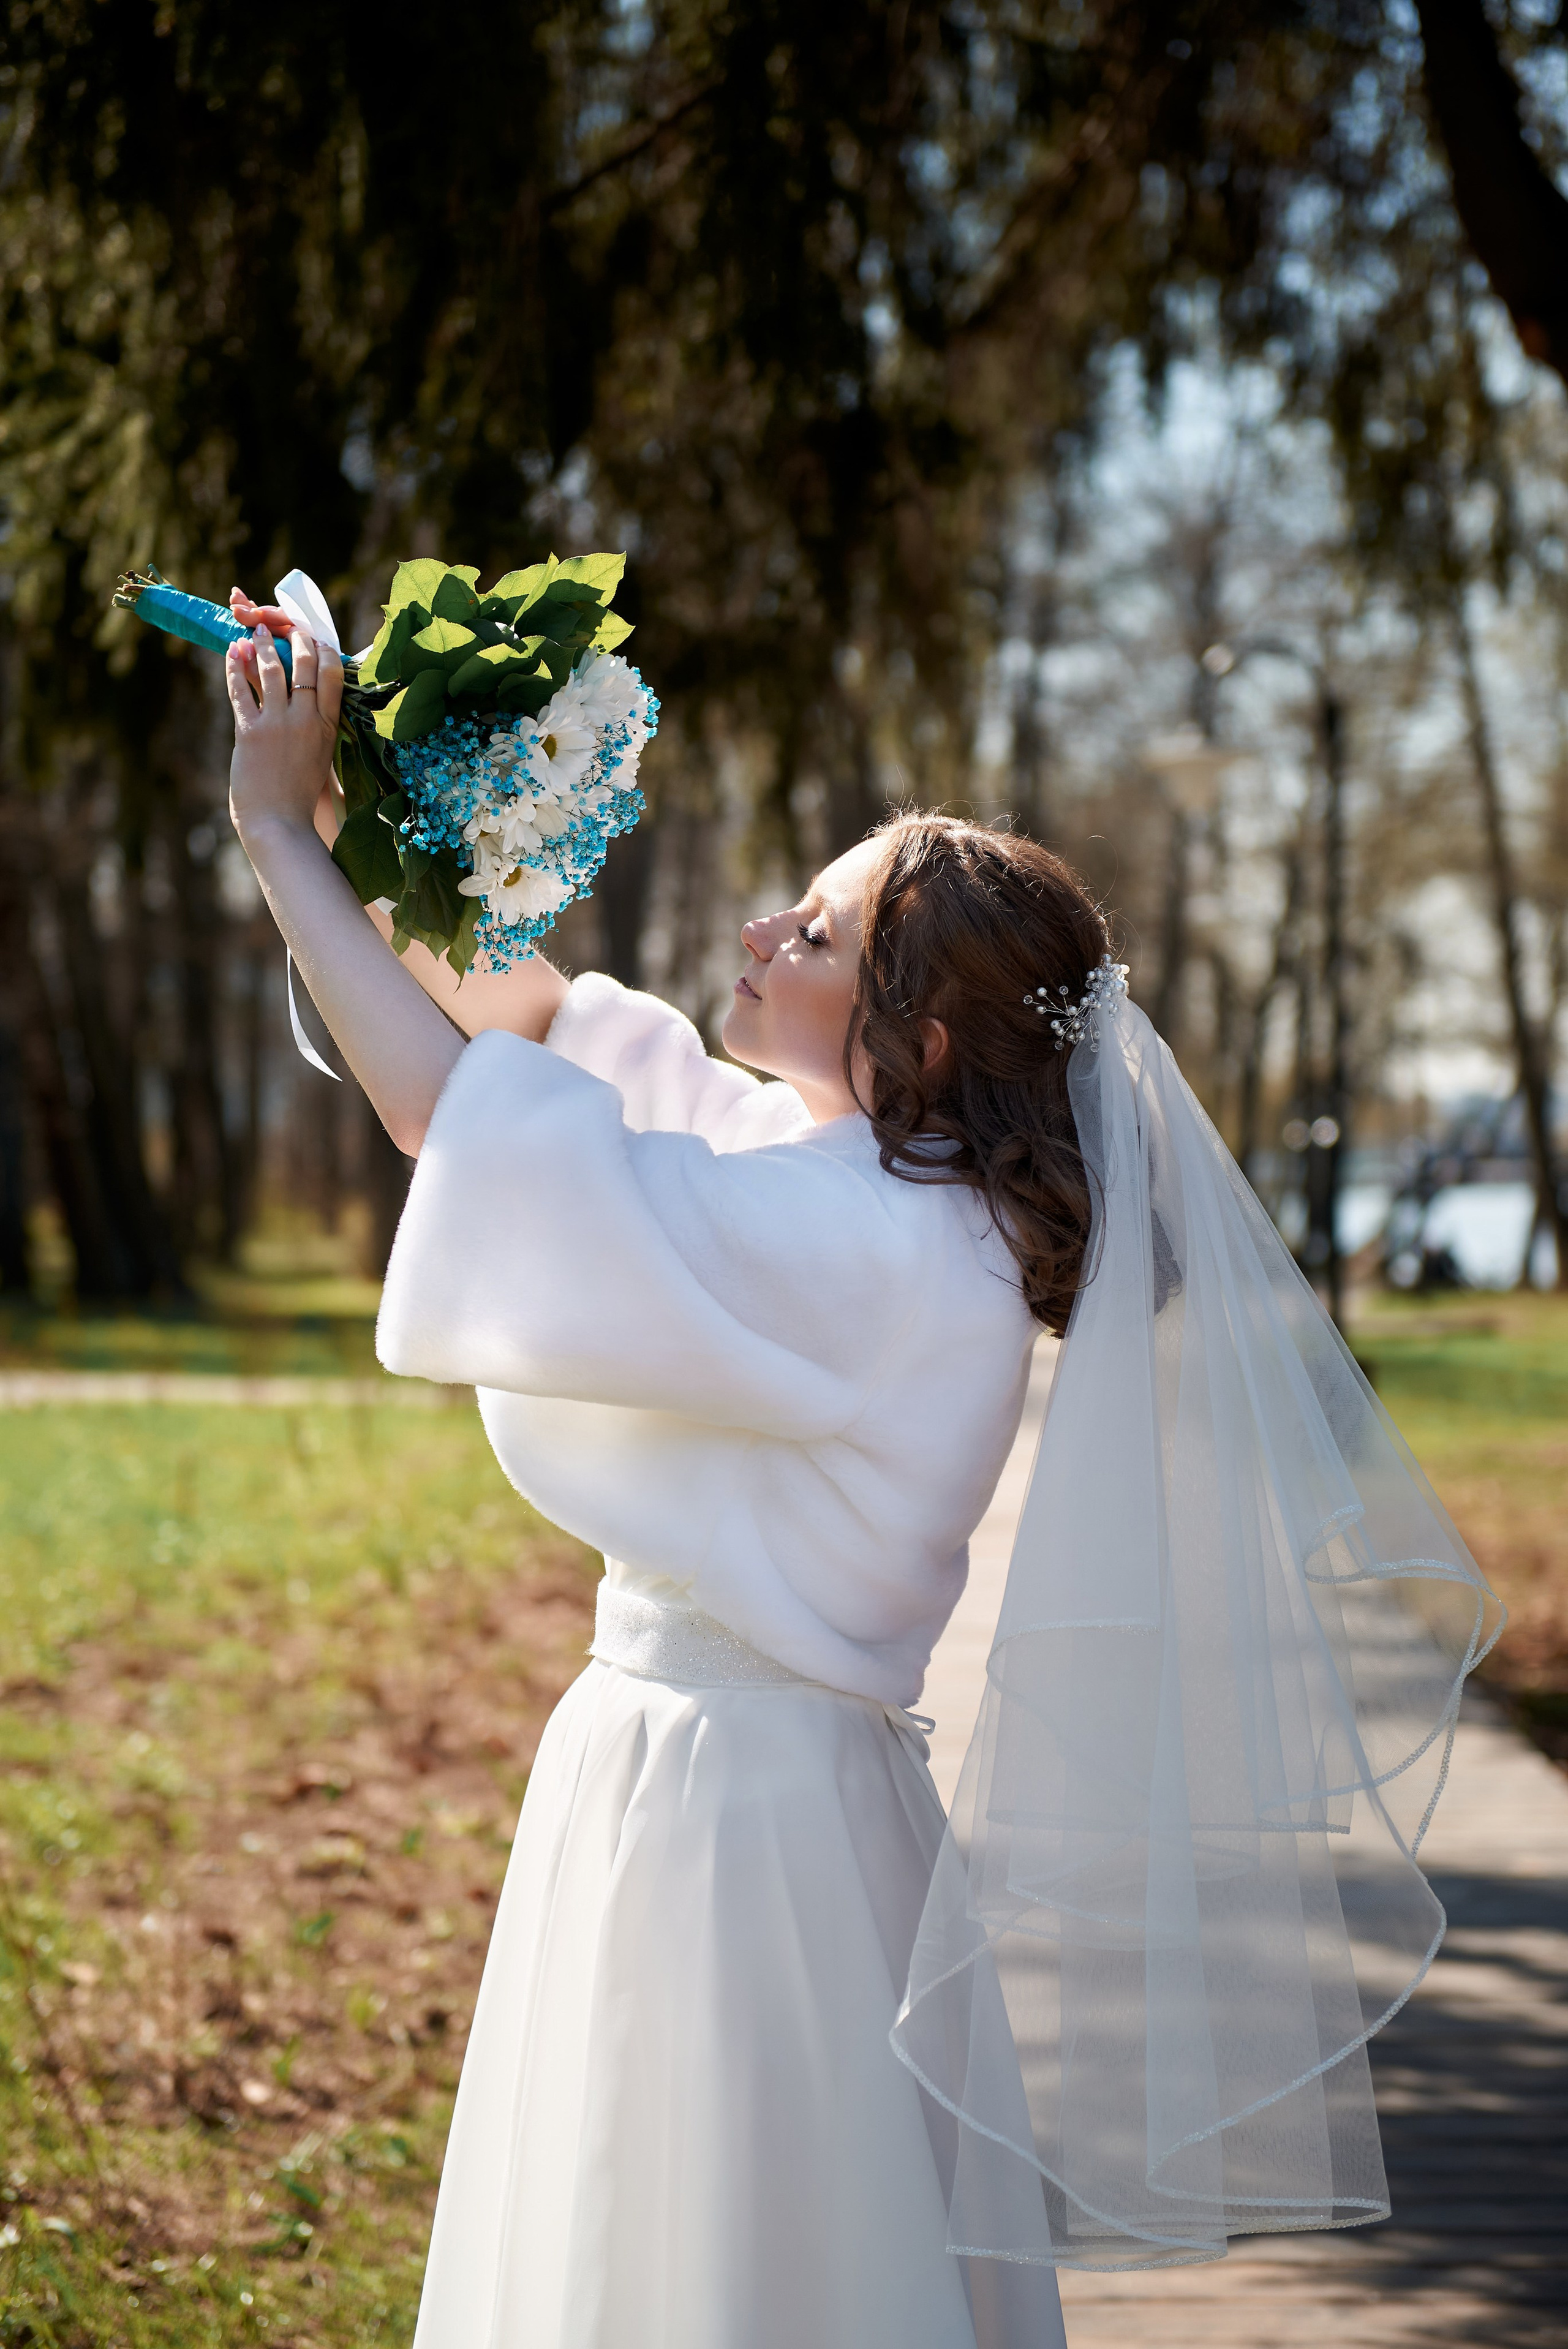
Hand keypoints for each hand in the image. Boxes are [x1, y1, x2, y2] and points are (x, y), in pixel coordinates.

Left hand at [227, 616, 342, 846]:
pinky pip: (241, 690)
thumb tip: (311, 707)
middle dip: (295, 638)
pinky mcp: (251, 732)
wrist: (281, 825)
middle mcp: (307, 721)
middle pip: (305, 664)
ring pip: (272, 670)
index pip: (333, 676)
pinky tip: (231, 653)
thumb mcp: (319, 759)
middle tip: (284, 627)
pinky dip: (235, 668)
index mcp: (329, 728)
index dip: (324, 650)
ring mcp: (279, 725)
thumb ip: (317, 730)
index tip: (315, 639)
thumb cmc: (300, 798)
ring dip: (262, 645)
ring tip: (254, 631)